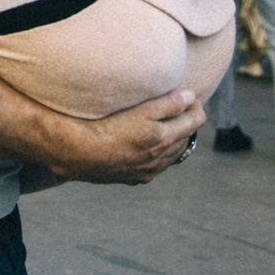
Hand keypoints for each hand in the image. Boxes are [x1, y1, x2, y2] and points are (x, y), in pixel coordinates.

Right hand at [40, 89, 205, 184]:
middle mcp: (160, 159)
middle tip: (180, 108)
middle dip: (186, 123)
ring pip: (171, 155)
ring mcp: (148, 171)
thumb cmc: (108, 126)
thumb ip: (170, 103)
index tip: (189, 96)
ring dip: (173, 140)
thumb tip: (190, 97)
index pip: (195, 121)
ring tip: (165, 126)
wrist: (79, 153)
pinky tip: (147, 147)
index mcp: (165, 139)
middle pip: (185, 139)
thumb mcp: (142, 110)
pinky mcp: (134, 179)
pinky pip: (155, 166)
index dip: (195, 105)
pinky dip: (157, 155)